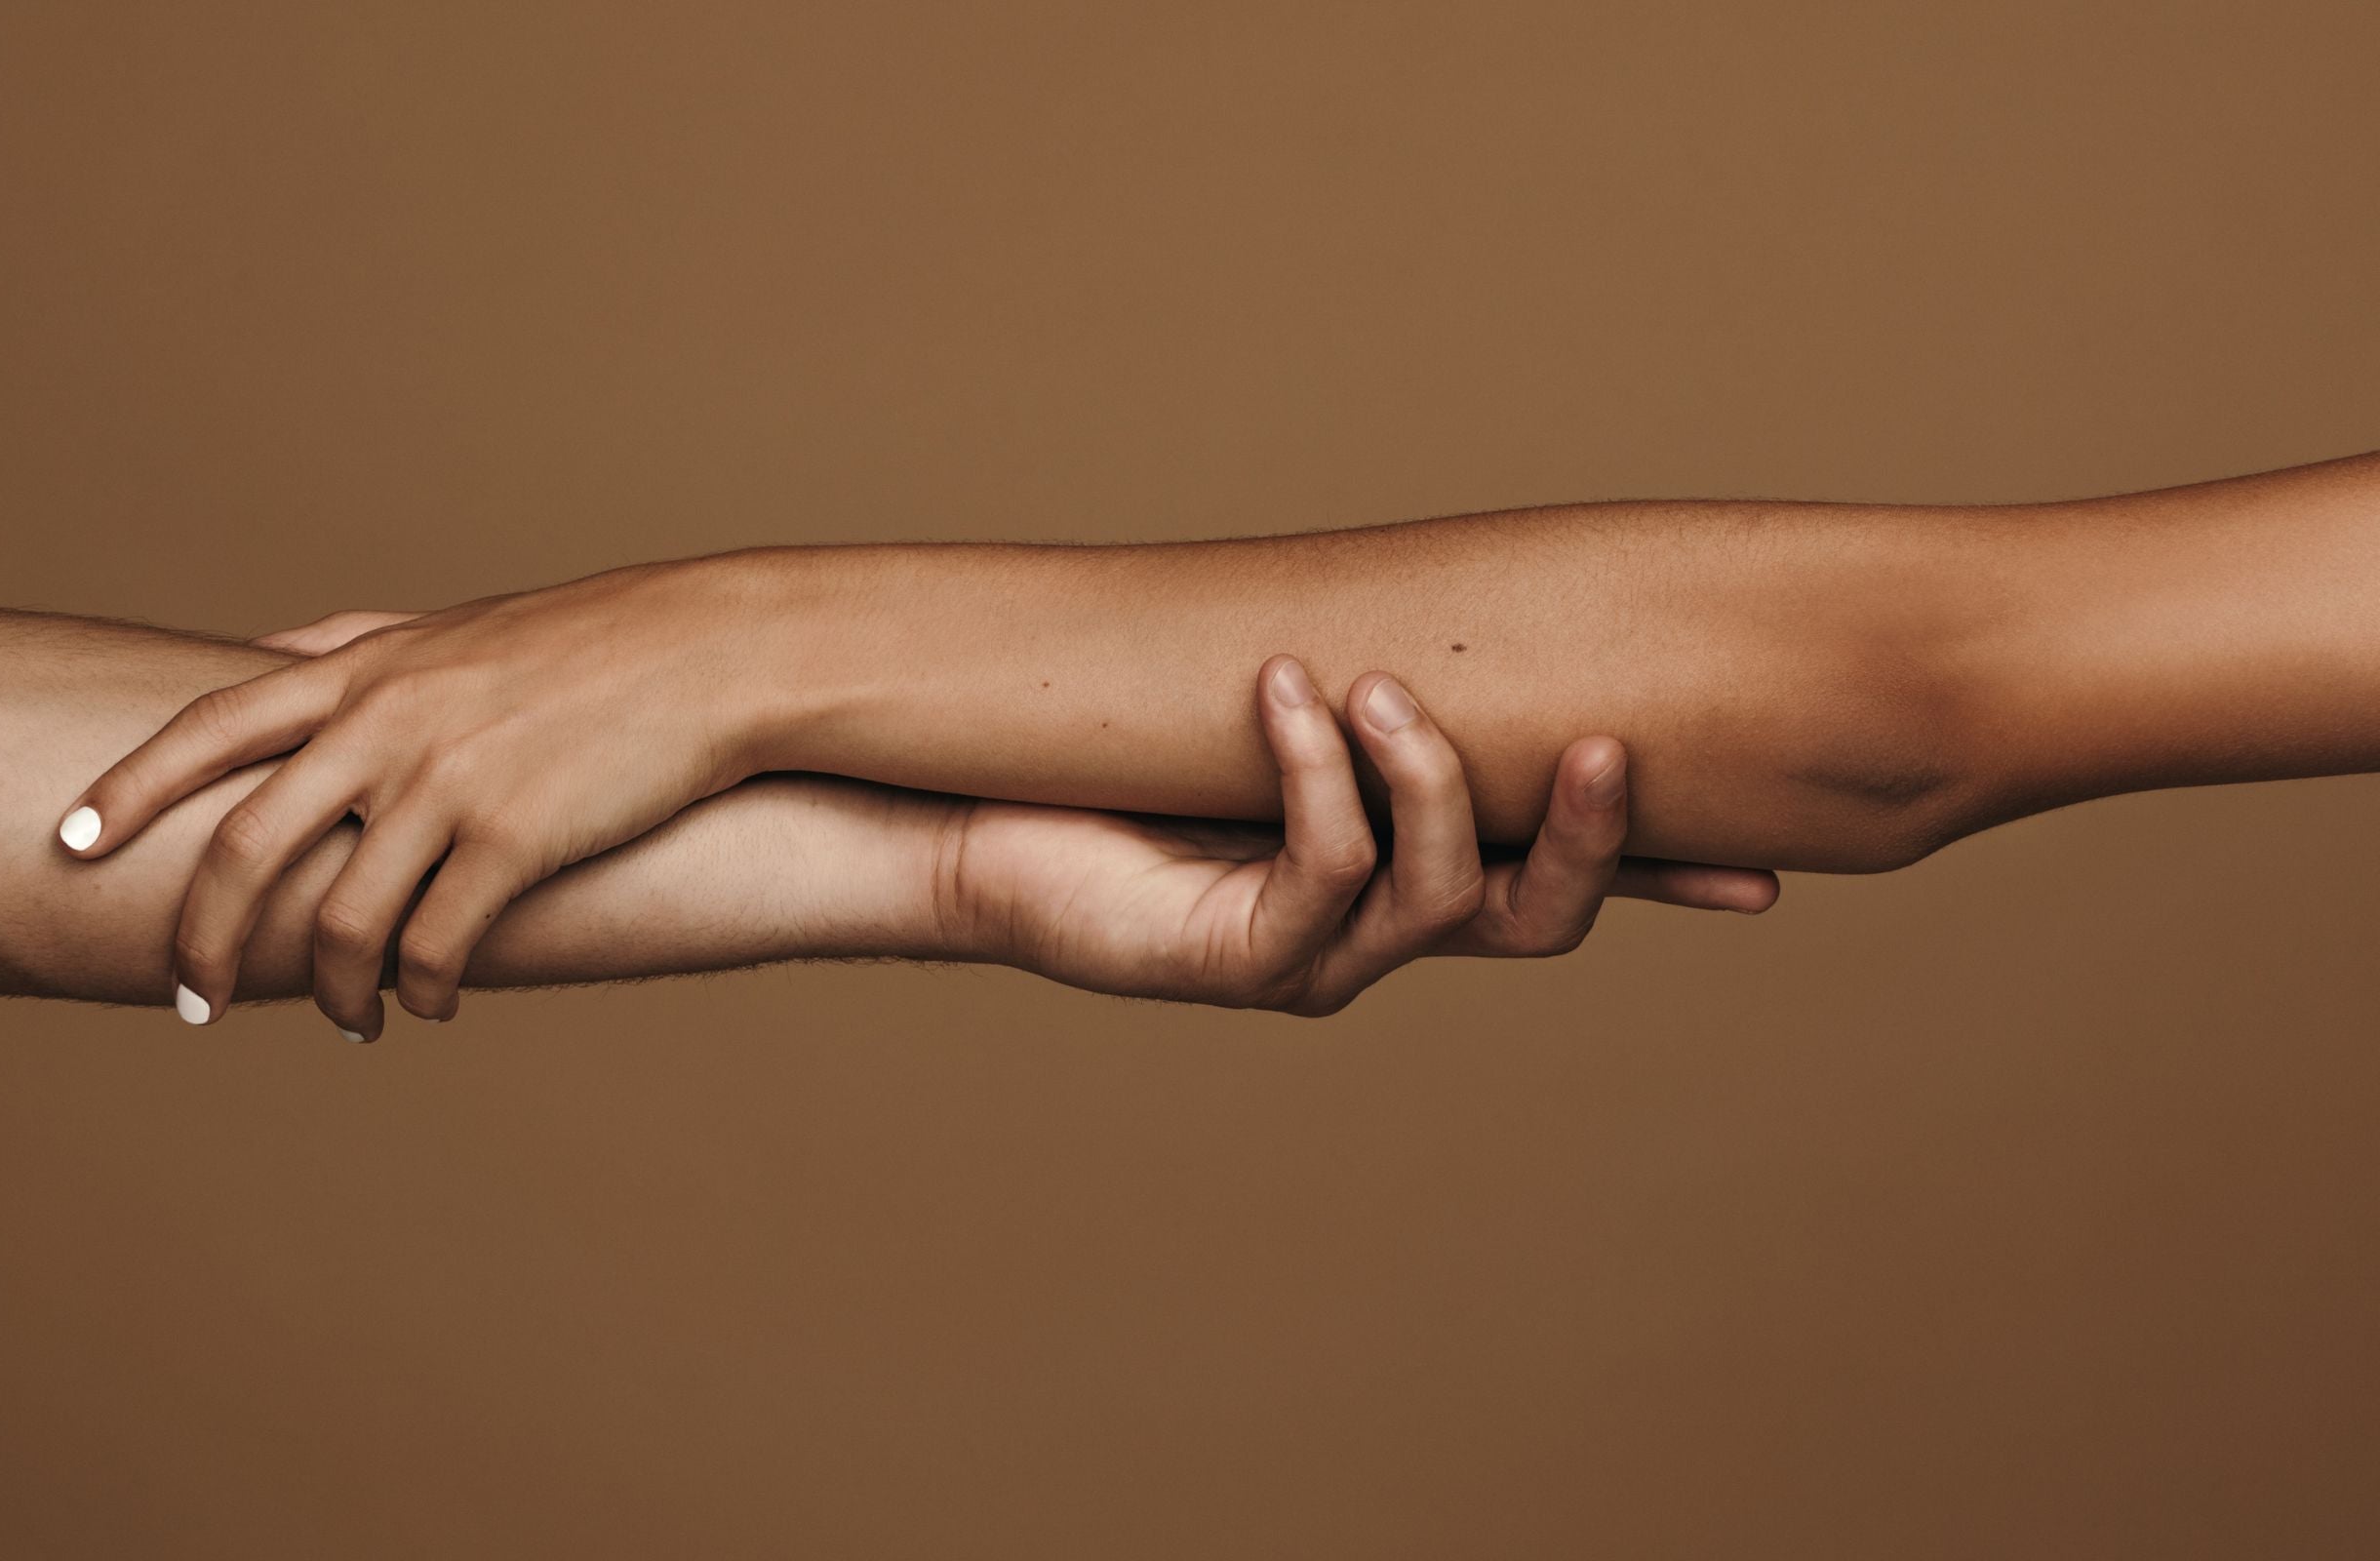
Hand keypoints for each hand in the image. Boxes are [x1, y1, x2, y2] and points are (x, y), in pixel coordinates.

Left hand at [56, 563, 769, 1037]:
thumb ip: (350, 639)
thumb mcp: (446, 626)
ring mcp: (448, 783)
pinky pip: (437, 946)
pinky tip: (425, 1006)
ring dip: (333, 990)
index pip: (208, 729)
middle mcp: (385, 723)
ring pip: (344, 919)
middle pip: (246, 848)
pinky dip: (420, 993)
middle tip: (192, 1001)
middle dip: (205, 940)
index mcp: (359, 671)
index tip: (68, 846)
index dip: (128, 790)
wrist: (708, 655)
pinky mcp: (516, 839)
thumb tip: (268, 648)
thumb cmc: (579, 644)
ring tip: (348, 1020)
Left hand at [941, 657, 1775, 1011]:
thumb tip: (1458, 584)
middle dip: (1585, 836)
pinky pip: (1322, 870)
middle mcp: (1379, 939)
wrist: (989, 826)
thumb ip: (1370, 683)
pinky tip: (1289, 692)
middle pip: (1535, 919)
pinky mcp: (1242, 961)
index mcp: (1408, 887)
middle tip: (1602, 747)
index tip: (1769, 877)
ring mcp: (1317, 961)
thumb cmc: (1130, 766)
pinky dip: (1320, 771)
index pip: (1562, 885)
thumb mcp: (1276, 713)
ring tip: (1384, 684)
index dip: (1661, 879)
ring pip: (1438, 892)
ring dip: (1429, 774)